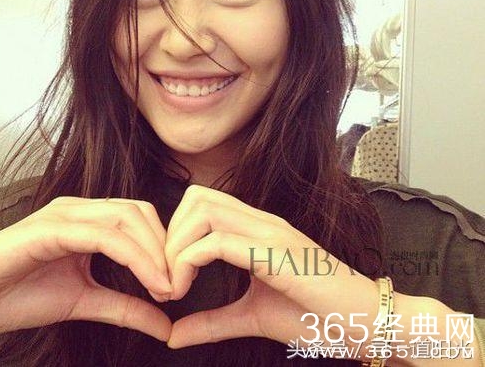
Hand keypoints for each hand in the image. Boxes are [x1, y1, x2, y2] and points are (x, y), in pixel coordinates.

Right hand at [0, 196, 172, 341]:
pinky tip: (149, 282)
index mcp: (87, 220)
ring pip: (127, 218)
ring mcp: (65, 215)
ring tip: (166, 287)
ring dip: (154, 252)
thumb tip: (165, 325)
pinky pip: (104, 235)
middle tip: (175, 286)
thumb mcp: (82, 302)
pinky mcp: (51, 228)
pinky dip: (134, 257)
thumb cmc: (14, 295)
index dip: (163, 248)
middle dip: (165, 247)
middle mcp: (79, 209)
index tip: (175, 286)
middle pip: (141, 212)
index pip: (140, 219)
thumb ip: (123, 308)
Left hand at [164, 184, 379, 348]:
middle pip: (196, 198)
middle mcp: (261, 221)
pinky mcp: (277, 252)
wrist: (367, 323)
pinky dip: (188, 262)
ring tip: (173, 286)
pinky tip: (185, 290)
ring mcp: (270, 233)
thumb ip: (212, 322)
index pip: (201, 203)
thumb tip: (172, 334)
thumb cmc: (315, 315)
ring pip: (203, 211)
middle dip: (169, 235)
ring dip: (176, 247)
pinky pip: (219, 242)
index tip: (168, 275)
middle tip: (165, 277)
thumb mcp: (252, 317)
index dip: (174, 234)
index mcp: (256, 229)